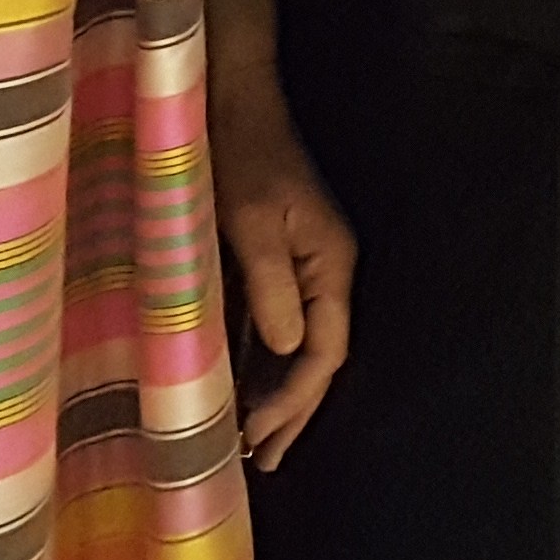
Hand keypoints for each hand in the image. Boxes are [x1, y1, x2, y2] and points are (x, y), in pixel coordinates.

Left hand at [210, 79, 354, 475]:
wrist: (230, 96)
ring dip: (274, 391)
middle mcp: (324, 268)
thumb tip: (286, 348)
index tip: (260, 440)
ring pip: (295, 343)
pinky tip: (236, 386)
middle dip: (292, 411)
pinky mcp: (274, 255)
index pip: (324, 351)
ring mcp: (301, 262)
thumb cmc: (238, 154)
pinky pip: (272, 321)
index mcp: (330, 263)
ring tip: (252, 442)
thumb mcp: (253, 221)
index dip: (294, 401)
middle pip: (317, 355)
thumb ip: (271, 287)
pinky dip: (257, 359)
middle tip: (261, 463)